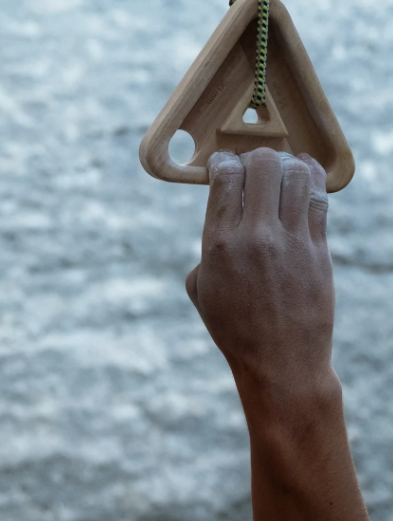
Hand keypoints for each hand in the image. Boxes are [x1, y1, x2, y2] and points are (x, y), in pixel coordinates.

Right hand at [186, 148, 334, 398]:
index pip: (225, 176)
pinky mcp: (319, 251)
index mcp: (218, 242)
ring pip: (296, 175)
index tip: (223, 165)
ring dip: (286, 164)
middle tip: (254, 167)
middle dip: (255, 157)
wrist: (280, 362)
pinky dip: (312, 179)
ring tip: (281, 170)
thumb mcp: (199, 286)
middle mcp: (255, 235)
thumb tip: (222, 221)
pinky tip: (306, 174)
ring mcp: (291, 241)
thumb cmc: (233, 326)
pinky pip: (320, 200)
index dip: (223, 161)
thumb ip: (206, 246)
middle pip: (263, 165)